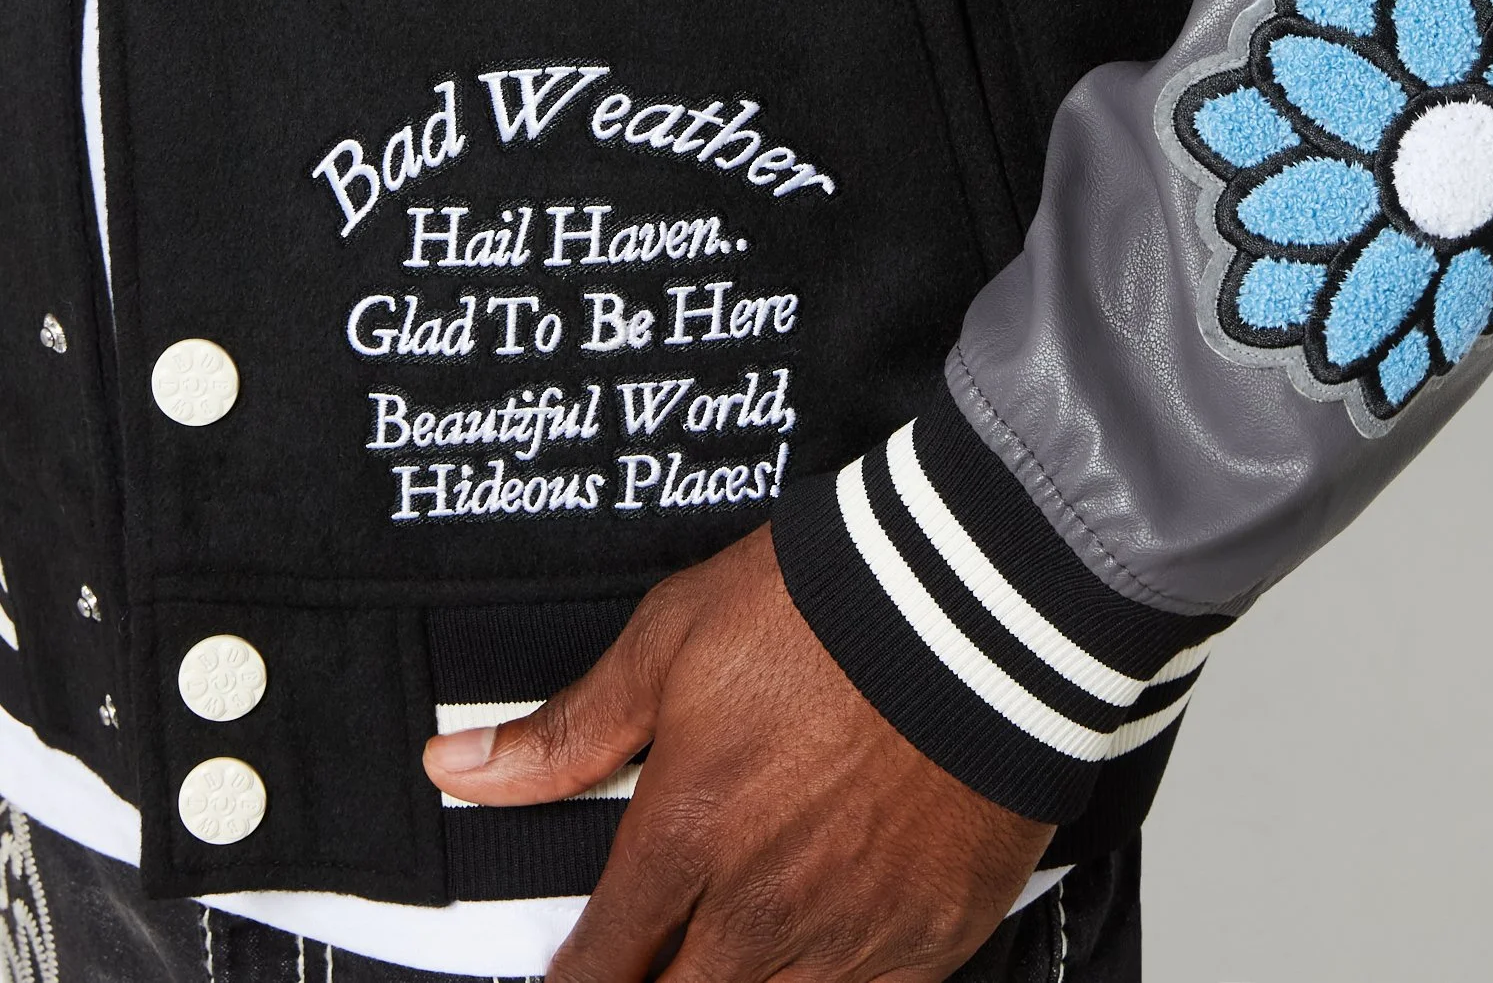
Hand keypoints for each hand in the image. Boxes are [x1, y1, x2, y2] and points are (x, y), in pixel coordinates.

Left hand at [423, 524, 1054, 982]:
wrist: (982, 603)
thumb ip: (568, 729)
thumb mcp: (675, 640)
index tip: (573, 980)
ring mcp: (849, 936)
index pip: (595, 974)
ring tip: (732, 945)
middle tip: (650, 960)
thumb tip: (456, 764)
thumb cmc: (831, 607)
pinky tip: (818, 954)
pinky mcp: (928, 941)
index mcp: (686, 839)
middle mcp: (758, 910)